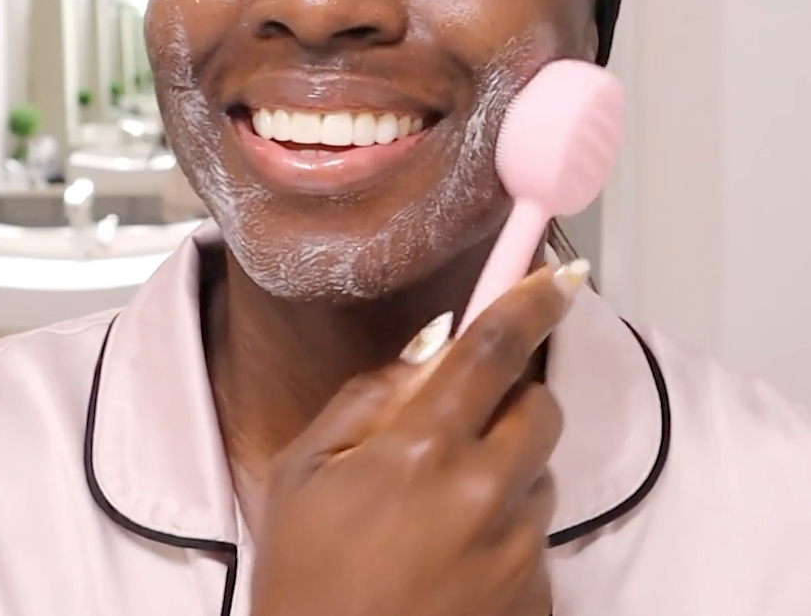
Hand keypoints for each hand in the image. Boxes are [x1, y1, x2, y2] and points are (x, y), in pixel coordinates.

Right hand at [249, 265, 580, 615]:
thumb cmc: (303, 570)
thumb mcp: (303, 467)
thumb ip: (372, 394)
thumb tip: (436, 346)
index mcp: (421, 448)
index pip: (493, 351)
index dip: (530, 303)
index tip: (559, 278)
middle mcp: (485, 494)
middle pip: (542, 408)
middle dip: (513, 399)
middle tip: (464, 422)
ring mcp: (519, 553)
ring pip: (541, 474)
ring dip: (506, 469)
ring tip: (444, 508)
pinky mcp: (538, 600)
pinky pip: (537, 536)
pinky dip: (506, 528)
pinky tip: (455, 558)